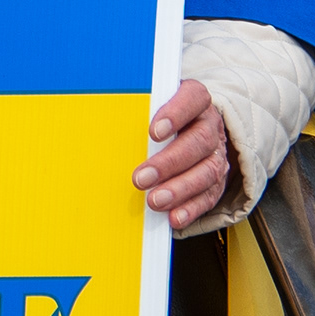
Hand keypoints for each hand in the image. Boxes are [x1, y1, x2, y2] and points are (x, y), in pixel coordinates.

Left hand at [137, 78, 234, 229]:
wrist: (192, 126)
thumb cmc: (160, 114)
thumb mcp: (150, 103)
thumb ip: (135, 108)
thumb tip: (96, 118)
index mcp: (196, 100)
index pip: (194, 99)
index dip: (176, 114)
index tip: (154, 131)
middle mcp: (209, 126)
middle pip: (198, 142)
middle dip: (169, 162)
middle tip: (141, 178)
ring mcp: (216, 153)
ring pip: (207, 171)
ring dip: (179, 189)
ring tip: (155, 200)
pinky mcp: (217, 179)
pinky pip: (209, 196)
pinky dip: (192, 208)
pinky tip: (174, 216)